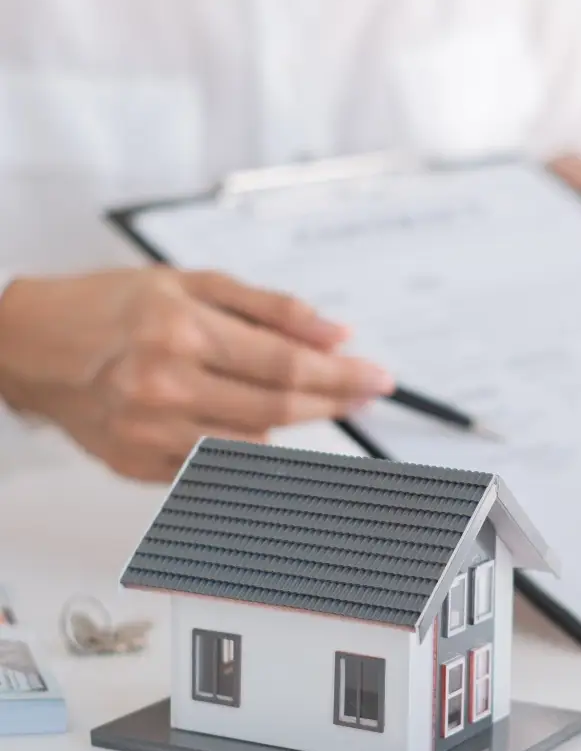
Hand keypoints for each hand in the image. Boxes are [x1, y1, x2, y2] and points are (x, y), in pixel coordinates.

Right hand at [0, 268, 394, 481]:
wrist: (29, 345)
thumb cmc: (108, 307)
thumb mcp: (191, 284)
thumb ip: (270, 309)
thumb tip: (334, 334)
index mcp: (181, 333)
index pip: (287, 365)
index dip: (342, 376)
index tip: (376, 379)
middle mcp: (166, 386)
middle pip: (280, 409)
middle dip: (333, 402)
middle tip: (362, 394)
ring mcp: (151, 433)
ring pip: (255, 442)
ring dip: (290, 422)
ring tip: (302, 396)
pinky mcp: (141, 466)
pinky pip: (218, 464)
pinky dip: (245, 443)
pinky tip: (246, 418)